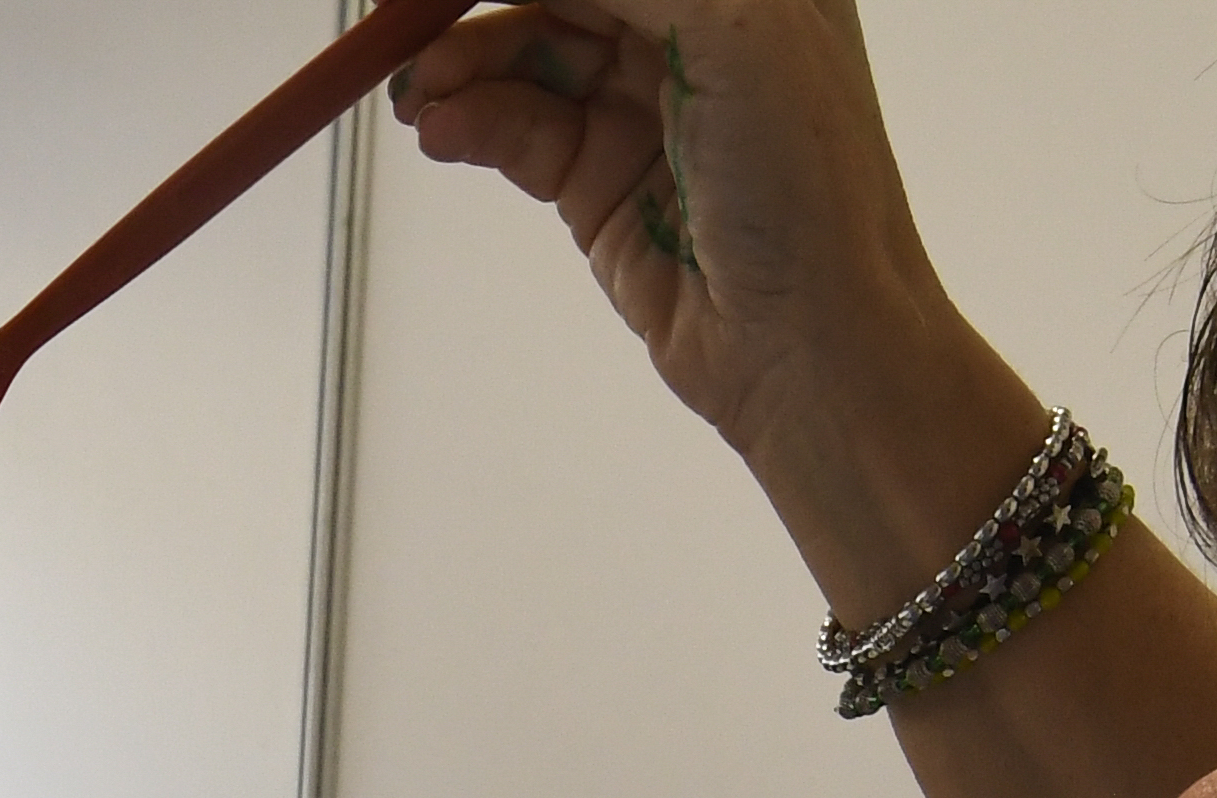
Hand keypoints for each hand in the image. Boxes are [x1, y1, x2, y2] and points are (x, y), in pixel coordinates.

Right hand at [394, 1, 947, 467]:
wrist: (810, 344)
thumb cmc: (814, 188)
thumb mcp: (734, 29)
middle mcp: (694, 31)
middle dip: (477, 1)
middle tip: (402, 13)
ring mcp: (643, 105)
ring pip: (528, 54)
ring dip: (463, 66)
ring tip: (419, 94)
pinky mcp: (600, 178)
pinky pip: (518, 127)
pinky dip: (472, 123)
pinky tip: (443, 132)